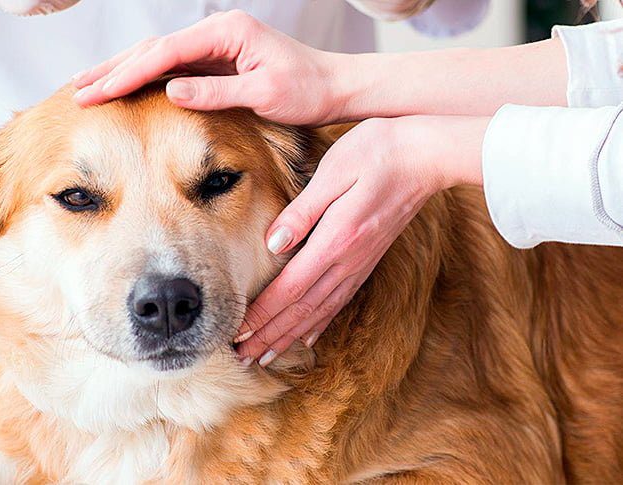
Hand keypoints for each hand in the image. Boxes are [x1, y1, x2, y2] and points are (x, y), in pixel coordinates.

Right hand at [71, 10, 346, 125]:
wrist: (335, 86)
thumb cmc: (307, 89)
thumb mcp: (263, 93)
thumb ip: (215, 92)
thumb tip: (170, 91)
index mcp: (227, 33)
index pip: (165, 53)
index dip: (129, 74)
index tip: (99, 92)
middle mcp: (217, 33)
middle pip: (153, 49)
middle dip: (114, 69)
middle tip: (77, 88)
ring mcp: (215, 46)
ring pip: (158, 57)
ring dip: (123, 72)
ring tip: (88, 85)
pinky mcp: (217, 61)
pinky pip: (173, 68)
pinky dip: (146, 78)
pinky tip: (126, 86)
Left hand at [235, 115, 488, 365]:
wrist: (428, 157)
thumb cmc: (378, 153)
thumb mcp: (335, 171)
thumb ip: (303, 211)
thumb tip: (273, 244)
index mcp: (335, 240)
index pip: (290, 288)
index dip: (262, 314)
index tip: (237, 333)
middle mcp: (348, 261)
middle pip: (301, 310)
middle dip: (269, 336)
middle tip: (241, 357)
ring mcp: (360, 264)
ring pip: (319, 312)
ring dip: (289, 337)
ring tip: (264, 355)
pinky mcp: (367, 261)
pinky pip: (339, 302)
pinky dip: (319, 324)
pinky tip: (307, 337)